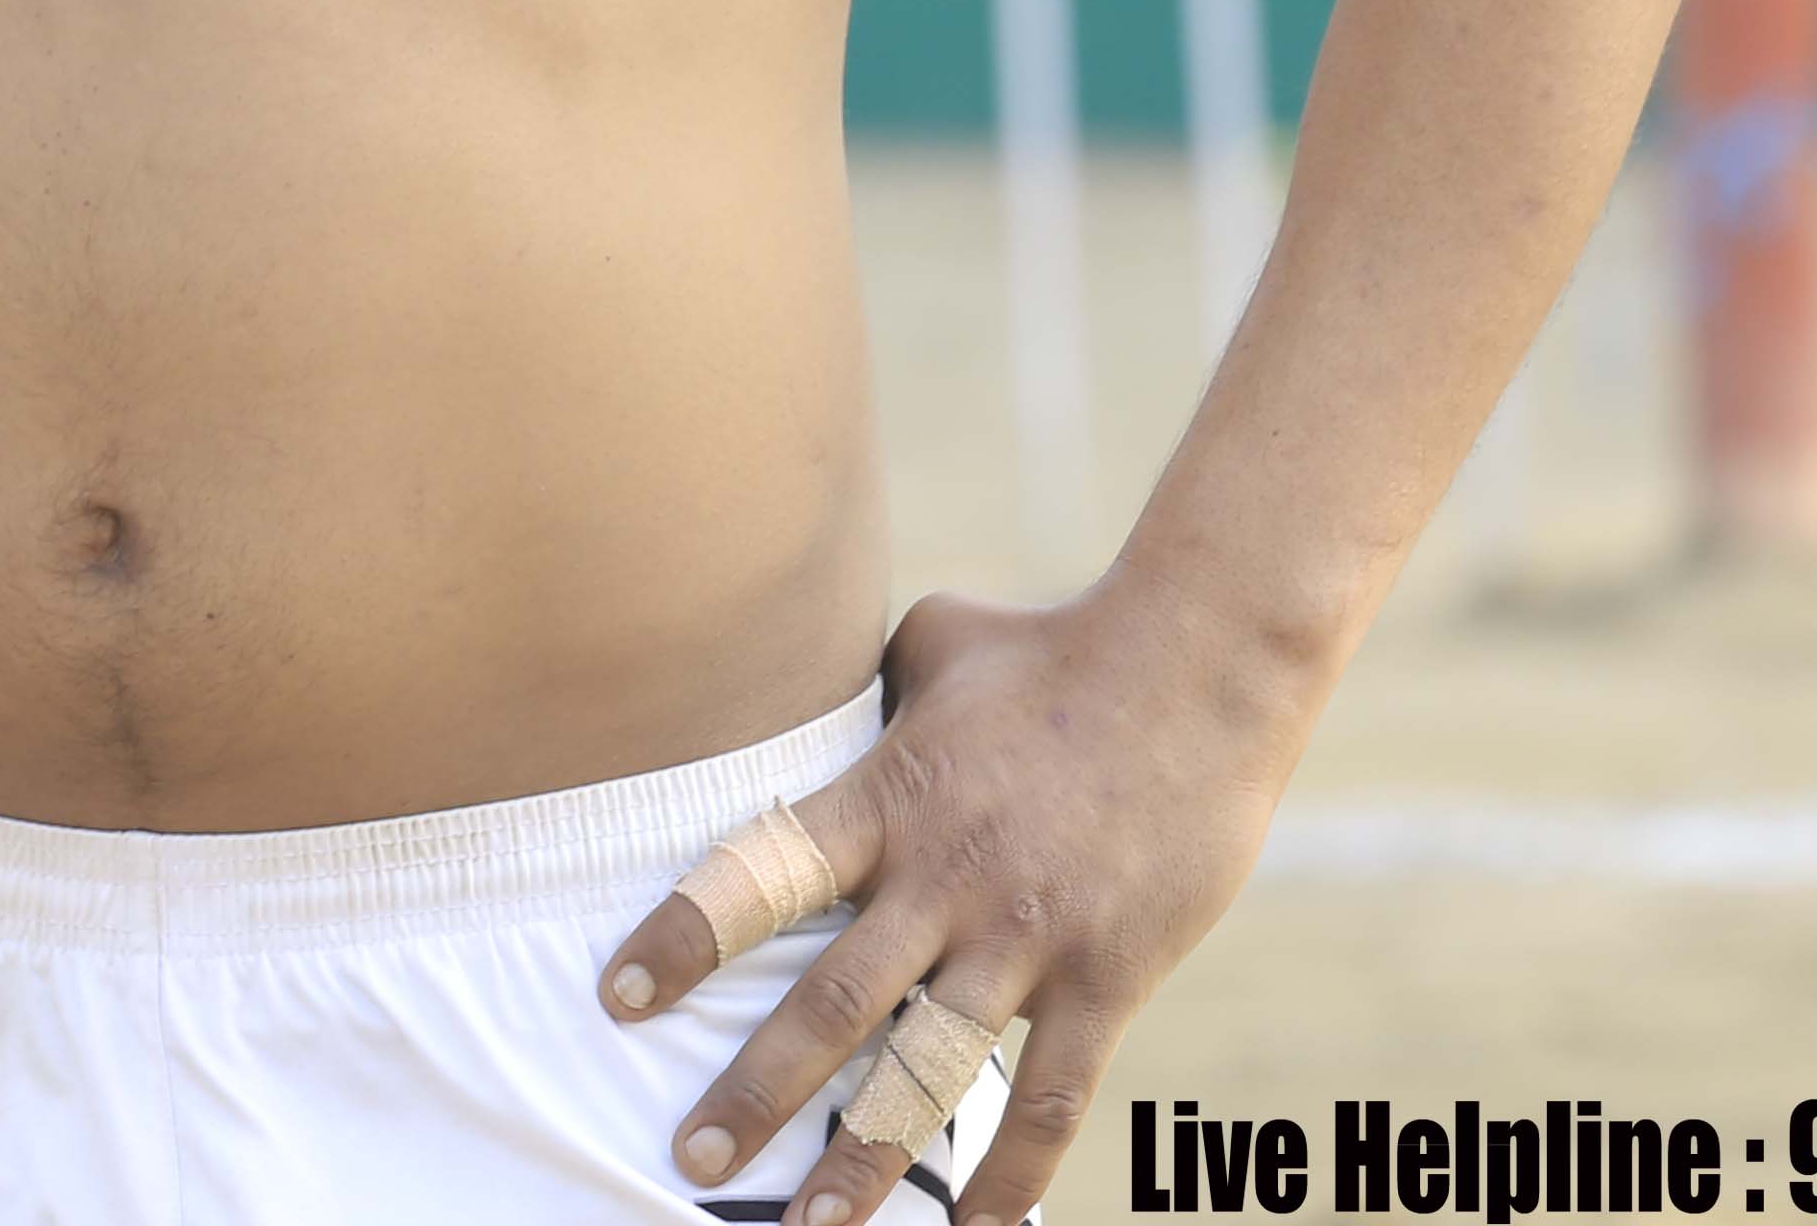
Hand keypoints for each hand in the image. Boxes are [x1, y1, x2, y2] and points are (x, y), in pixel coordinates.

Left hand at [596, 588, 1308, 1225]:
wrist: (1201, 662)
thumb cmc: (1054, 645)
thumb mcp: (934, 644)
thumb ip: (867, 690)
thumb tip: (811, 688)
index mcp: (890, 796)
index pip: (761, 874)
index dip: (683, 938)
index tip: (615, 998)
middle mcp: (946, 877)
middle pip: (830, 1003)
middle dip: (752, 1091)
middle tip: (689, 1159)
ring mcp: (1028, 934)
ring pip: (929, 1069)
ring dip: (864, 1159)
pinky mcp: (1109, 974)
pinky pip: (1054, 1095)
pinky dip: (1014, 1171)